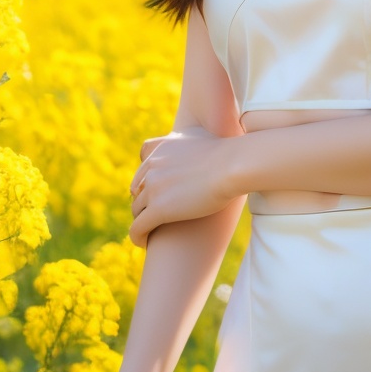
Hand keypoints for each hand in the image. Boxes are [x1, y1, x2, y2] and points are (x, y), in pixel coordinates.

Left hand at [129, 126, 239, 247]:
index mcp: (160, 151)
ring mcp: (153, 188)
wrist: (234, 165)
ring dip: (141, 222)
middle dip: (143, 205)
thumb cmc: (228, 154)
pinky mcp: (158, 209)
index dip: (146, 189)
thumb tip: (205, 128)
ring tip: (149, 233)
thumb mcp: (204, 137)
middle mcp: (152, 167)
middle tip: (153, 219)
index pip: (142, 173)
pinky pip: (138, 227)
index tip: (155, 200)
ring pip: (136, 211)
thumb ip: (194, 138)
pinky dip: (137, 237)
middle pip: (136, 192)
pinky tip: (144, 243)